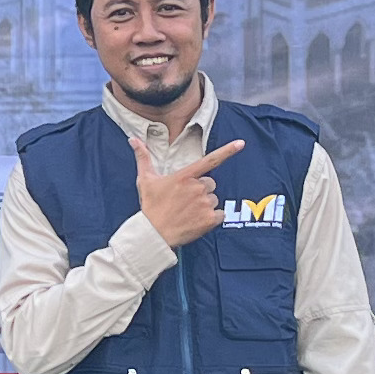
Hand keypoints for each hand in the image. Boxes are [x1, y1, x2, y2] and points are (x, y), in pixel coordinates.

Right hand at [137, 136, 249, 251]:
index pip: (210, 160)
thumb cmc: (150, 206)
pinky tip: (197, 220)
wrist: (154, 234)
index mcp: (185, 176)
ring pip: (214, 199)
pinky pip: (220, 214)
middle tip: (185, 201)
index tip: (241, 143)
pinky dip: (212, 218)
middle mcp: (197, 188)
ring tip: (188, 212)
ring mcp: (204, 204)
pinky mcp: (210, 219)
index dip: (227, 151)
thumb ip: (143, 157)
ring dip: (205, 205)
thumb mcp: (145, 180)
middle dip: (202, 190)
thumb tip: (133, 140)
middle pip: (210, 184)